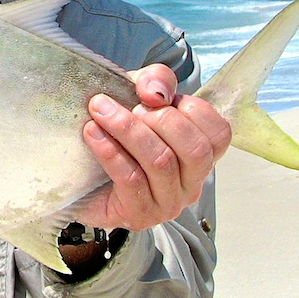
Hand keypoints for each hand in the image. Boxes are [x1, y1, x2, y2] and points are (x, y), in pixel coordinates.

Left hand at [79, 64, 230, 230]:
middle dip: (159, 119)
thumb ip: (155, 82)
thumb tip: (155, 93)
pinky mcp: (139, 215)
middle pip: (194, 149)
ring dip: (128, 130)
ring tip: (100, 111)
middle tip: (126, 105)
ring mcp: (168, 204)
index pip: (218, 133)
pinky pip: (131, 179)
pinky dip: (110, 151)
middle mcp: (191, 184)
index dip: (189, 107)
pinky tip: (92, 133)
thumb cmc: (117, 137)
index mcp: (200, 156)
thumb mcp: (138, 98)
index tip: (153, 96)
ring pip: (161, 162)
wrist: (79, 179)